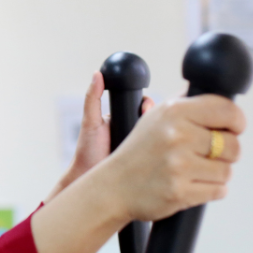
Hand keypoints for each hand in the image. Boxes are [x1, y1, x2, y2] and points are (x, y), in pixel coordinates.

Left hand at [44, 71, 152, 202]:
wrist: (88, 177)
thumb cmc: (88, 152)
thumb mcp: (90, 122)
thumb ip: (93, 98)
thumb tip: (97, 74)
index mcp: (124, 118)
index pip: (143, 105)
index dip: (147, 103)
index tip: (144, 106)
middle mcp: (136, 131)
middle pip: (156, 118)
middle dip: (157, 116)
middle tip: (147, 118)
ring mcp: (144, 146)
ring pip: (161, 134)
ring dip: (162, 132)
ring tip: (154, 134)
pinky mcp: (150, 161)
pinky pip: (161, 151)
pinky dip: (165, 148)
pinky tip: (162, 147)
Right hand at [100, 95, 245, 222]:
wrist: (114, 186)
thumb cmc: (140, 151)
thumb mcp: (156, 116)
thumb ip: (185, 102)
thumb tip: (217, 92)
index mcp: (174, 111)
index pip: (227, 110)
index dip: (237, 121)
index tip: (233, 128)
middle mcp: (176, 135)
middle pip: (232, 145)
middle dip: (227, 152)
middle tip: (209, 154)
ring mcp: (178, 165)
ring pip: (227, 171)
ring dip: (217, 173)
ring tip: (195, 170)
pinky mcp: (180, 191)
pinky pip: (219, 191)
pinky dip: (210, 190)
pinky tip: (191, 184)